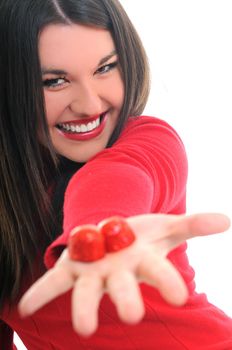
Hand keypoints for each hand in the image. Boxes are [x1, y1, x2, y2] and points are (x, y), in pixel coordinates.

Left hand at [18, 213, 229, 336]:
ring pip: (86, 292)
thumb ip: (192, 225)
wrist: (113, 235)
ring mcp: (92, 273)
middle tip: (132, 316)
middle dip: (126, 301)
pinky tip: (23, 307)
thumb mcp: (164, 226)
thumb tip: (226, 219)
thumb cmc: (141, 237)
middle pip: (122, 289)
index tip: (177, 296)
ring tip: (84, 328)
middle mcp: (117, 275)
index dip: (168, 283)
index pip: (159, 273)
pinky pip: (53, 282)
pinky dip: (39, 294)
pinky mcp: (69, 268)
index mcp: (142, 264)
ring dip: (84, 308)